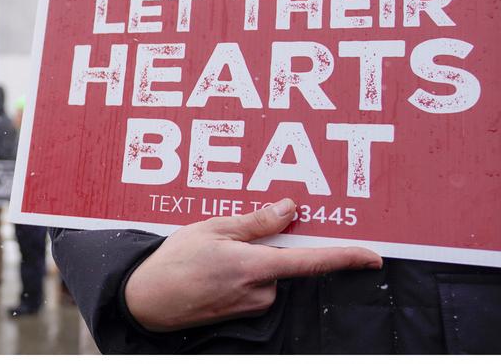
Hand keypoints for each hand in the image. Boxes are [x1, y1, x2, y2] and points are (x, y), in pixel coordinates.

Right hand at [124, 198, 381, 332]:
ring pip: (268, 271)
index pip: (312, 262)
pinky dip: (241, 270)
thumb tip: (290, 209)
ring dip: (250, 256)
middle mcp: (260, 291)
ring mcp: (252, 305)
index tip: (373, 256)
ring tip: (211, 251)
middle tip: (229, 234)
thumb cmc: (174, 263)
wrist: (147, 302)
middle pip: (284, 259)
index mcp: (255, 267)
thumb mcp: (211, 229)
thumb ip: (255, 221)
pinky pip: (255, 284)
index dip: (346, 257)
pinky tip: (212, 267)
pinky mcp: (243, 312)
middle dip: (266, 242)